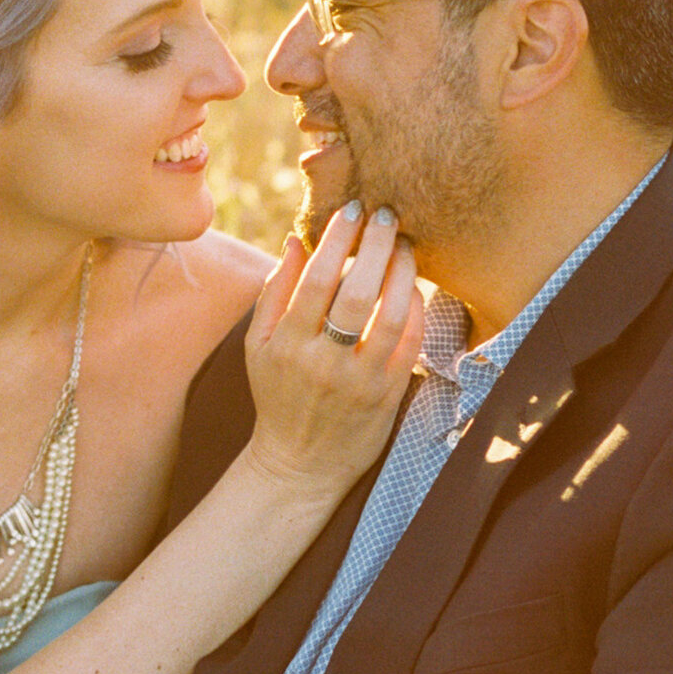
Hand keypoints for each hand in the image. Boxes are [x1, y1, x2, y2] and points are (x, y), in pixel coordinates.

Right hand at [239, 201, 424, 500]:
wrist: (299, 465)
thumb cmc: (277, 395)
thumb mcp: (256, 347)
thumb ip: (274, 292)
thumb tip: (294, 240)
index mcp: (286, 344)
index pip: (316, 279)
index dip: (336, 239)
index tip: (351, 208)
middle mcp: (323, 362)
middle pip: (357, 293)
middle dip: (375, 245)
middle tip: (386, 214)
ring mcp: (359, 381)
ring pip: (390, 316)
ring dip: (402, 272)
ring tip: (404, 245)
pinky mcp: (387, 396)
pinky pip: (409, 344)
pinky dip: (416, 309)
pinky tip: (414, 285)